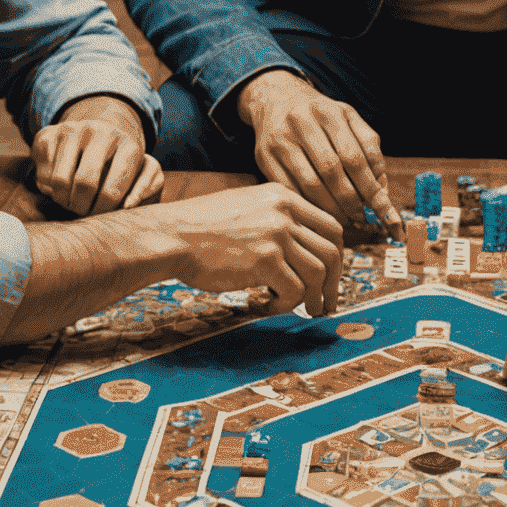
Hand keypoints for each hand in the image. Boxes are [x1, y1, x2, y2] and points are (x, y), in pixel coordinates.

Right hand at [32, 96, 162, 214]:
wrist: (98, 135)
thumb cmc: (121, 165)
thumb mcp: (144, 175)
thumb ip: (148, 187)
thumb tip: (129, 205)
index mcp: (129, 145)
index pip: (113, 190)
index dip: (103, 212)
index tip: (102, 216)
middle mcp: (102, 132)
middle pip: (84, 184)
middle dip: (81, 208)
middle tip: (83, 212)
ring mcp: (73, 130)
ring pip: (59, 181)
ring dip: (62, 200)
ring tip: (71, 201)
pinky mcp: (48, 133)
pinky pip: (41, 173)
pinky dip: (46, 187)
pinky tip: (59, 184)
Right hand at [168, 182, 344, 316]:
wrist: (170, 235)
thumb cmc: (201, 228)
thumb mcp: (246, 206)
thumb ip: (276, 220)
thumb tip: (301, 251)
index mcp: (283, 196)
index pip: (330, 225)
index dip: (336, 255)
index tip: (332, 276)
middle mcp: (285, 212)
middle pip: (332, 249)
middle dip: (335, 282)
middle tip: (327, 303)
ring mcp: (277, 234)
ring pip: (319, 272)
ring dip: (314, 298)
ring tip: (303, 310)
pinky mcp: (265, 260)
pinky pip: (295, 290)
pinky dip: (286, 305)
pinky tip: (267, 306)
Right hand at [238, 69, 403, 237]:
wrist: (276, 99)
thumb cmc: (321, 116)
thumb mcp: (349, 120)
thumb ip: (369, 150)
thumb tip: (381, 189)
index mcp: (329, 112)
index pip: (354, 157)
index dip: (371, 188)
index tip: (384, 211)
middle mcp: (302, 122)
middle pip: (331, 171)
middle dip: (351, 201)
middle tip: (363, 218)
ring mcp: (280, 140)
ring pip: (310, 184)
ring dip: (331, 208)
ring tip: (346, 219)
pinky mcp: (263, 157)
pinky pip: (290, 189)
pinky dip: (309, 205)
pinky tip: (321, 212)